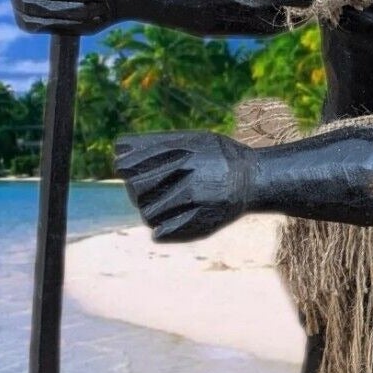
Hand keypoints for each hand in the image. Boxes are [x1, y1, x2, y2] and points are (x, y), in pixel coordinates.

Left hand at [114, 131, 251, 241]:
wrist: (254, 178)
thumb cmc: (217, 155)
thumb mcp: (193, 139)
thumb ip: (159, 143)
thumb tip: (118, 147)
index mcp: (186, 150)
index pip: (136, 161)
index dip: (124, 165)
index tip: (123, 166)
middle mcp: (190, 173)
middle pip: (138, 188)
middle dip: (135, 189)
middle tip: (143, 188)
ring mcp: (197, 198)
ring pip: (149, 213)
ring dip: (147, 211)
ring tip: (158, 206)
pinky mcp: (203, 221)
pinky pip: (165, 232)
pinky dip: (159, 231)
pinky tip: (163, 226)